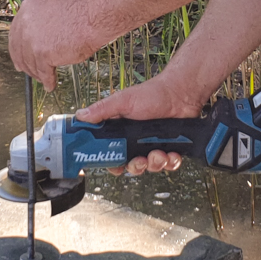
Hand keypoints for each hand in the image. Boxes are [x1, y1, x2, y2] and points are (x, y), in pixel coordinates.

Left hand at [8, 0, 102, 89]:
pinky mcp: (42, 53)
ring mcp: (32, 39)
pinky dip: (48, 80)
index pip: (16, 34)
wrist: (94, 16)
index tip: (20, 59)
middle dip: (25, 64)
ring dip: (38, 74)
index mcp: (28, 9)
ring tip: (45, 80)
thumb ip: (42, 24)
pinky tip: (51, 84)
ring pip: (31, 63)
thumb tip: (39, 42)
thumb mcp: (54, 10)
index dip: (18, 50)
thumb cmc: (82, 13)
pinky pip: (43, 72)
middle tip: (30, 72)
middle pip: (19, 50)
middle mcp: (26, 23)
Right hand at [76, 72, 207, 176]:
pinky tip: (171, 153)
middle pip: (131, 165)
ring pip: (151, 167)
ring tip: (159, 153)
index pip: (111, 153)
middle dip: (136, 167)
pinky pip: (169, 164)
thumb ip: (102, 110)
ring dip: (155, 164)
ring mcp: (154, 145)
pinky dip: (171, 162)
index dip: (111, 162)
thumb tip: (80, 117)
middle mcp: (136, 141)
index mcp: (122, 132)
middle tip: (140, 161)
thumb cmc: (152, 94)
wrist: (181, 92)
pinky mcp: (171, 148)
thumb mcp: (123, 101)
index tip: (115, 166)